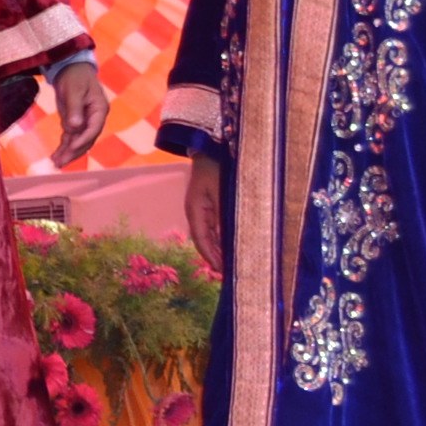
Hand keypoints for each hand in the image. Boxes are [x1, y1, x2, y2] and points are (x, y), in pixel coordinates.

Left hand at [49, 58, 108, 164]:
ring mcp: (85, 122)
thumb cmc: (75, 77)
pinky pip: (71, 138)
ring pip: (78, 141)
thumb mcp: (73, 90)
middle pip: (86, 139)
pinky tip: (56, 156)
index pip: (93, 129)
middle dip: (73, 152)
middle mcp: (95, 119)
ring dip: (68, 153)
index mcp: (100, 110)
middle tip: (61, 162)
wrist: (71, 70)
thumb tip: (75, 126)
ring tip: (56, 164)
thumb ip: (74, 108)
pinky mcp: (75, 122)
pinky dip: (64, 147)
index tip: (71, 147)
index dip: (82, 139)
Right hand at [187, 151, 226, 277]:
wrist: (212, 150)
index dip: (209, 255)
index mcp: (195, 209)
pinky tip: (230, 247)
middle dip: (214, 257)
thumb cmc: (217, 169)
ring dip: (218, 250)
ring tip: (230, 266)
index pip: (201, 238)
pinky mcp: (210, 207)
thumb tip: (228, 237)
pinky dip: (221, 240)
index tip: (219, 270)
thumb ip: (224, 213)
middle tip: (227, 274)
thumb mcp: (222, 191)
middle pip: (204, 240)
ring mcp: (202, 210)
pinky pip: (215, 227)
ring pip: (210, 236)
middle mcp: (196, 212)